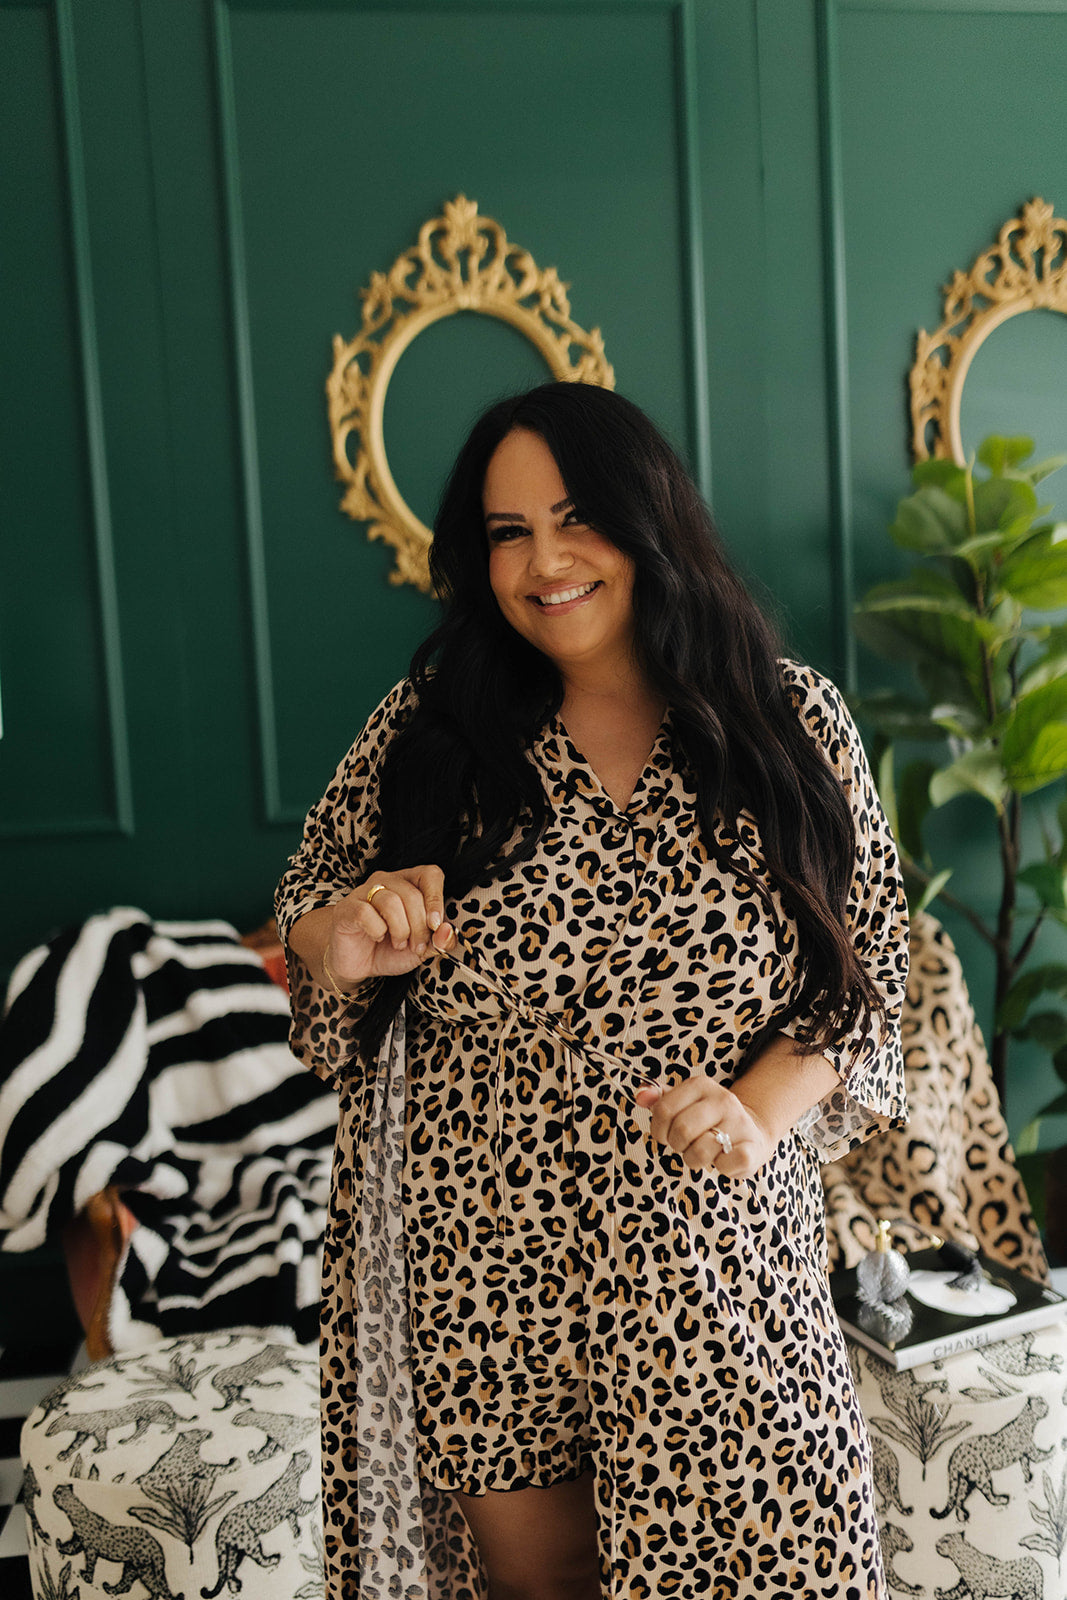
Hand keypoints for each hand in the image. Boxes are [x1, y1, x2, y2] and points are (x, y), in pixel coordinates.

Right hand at [323, 864, 454, 986]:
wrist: (359, 966)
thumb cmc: (390, 950)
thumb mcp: (422, 948)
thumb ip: (438, 941)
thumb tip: (448, 932)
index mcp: (409, 884)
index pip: (430, 874)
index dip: (436, 899)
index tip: (435, 925)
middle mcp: (387, 881)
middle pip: (412, 894)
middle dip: (419, 926)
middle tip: (417, 946)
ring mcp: (364, 891)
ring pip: (391, 901)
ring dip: (400, 930)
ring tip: (399, 943)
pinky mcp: (347, 907)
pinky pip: (366, 912)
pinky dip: (377, 930)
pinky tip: (377, 937)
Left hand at [633, 1075, 776, 1178]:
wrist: (753, 1131)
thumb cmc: (709, 1120)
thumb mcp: (685, 1103)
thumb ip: (659, 1098)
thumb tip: (640, 1095)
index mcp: (701, 1085)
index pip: (663, 1109)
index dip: (658, 1129)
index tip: (665, 1135)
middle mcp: (722, 1099)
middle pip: (681, 1130)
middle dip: (677, 1145)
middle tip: (686, 1145)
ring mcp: (739, 1123)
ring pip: (699, 1151)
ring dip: (694, 1160)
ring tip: (703, 1153)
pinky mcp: (752, 1148)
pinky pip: (725, 1165)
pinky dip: (720, 1169)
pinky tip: (723, 1160)